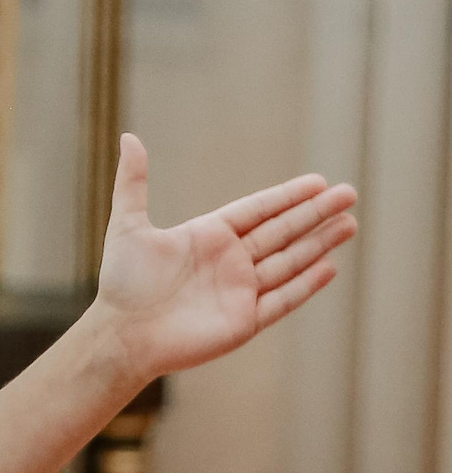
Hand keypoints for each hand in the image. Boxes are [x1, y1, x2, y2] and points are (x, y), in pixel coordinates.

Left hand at [90, 134, 357, 382]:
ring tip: (349, 223)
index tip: (319, 181)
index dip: (288, 196)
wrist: (122, 335)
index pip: (258, 210)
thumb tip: (128, 136)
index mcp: (207, 236)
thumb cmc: (122, 283)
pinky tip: (329, 267)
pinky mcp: (245, 321)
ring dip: (319, 243)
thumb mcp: (128, 225)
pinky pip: (282, 300)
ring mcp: (240, 291)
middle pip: (282, 231)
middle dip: (315, 213)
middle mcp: (229, 261)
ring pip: (290, 262)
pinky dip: (306, 285)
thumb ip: (133, 182)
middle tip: (349, 193)